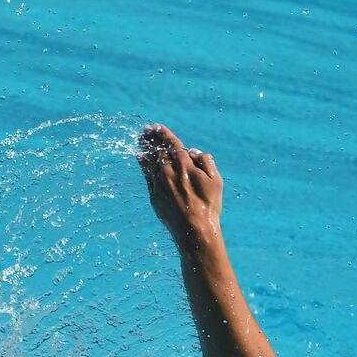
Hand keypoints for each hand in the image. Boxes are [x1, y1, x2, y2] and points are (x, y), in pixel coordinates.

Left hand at [137, 124, 222, 249]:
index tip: (157, 127)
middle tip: (146, 130)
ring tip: (141, 138)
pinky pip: (146, 174)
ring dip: (144, 147)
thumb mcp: (216, 181)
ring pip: (149, 160)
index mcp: (185, 165)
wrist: (194, 229)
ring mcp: (159, 183)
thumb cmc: (209, 205)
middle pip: (158, 150)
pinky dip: (142, 163)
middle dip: (152, 138)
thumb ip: (206, 161)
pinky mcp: (154, 195)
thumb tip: (192, 151)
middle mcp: (169, 172)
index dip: (164, 134)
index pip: (172, 144)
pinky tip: (140, 156)